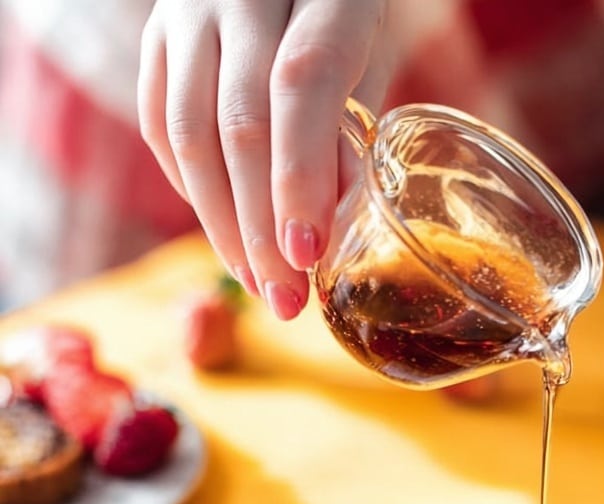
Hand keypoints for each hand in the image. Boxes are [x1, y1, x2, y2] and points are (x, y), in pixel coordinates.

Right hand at [138, 0, 389, 318]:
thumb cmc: (342, 13)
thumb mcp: (372, 59)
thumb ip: (351, 133)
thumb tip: (333, 228)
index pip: (301, 86)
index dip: (300, 177)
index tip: (307, 255)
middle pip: (239, 124)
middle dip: (261, 229)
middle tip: (285, 298)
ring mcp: (186, 11)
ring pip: (188, 134)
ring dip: (222, 226)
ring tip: (257, 284)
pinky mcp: (154, 34)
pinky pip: (160, 126)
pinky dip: (192, 192)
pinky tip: (225, 235)